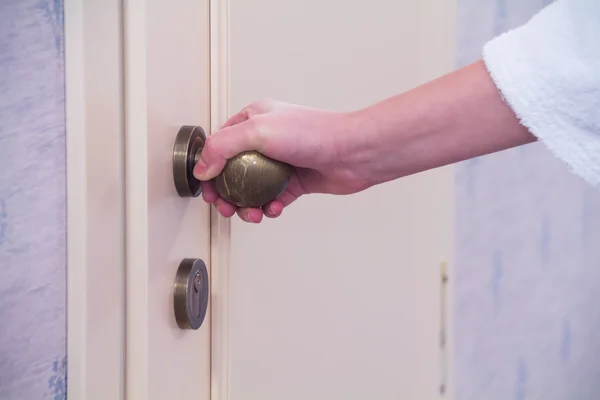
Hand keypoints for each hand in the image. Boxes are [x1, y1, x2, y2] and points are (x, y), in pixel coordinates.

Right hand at [193, 99, 369, 222]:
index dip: (209, 169)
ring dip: (247, 204)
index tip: (207, 189)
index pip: (220, 145)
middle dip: (226, 193)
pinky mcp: (294, 180)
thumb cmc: (314, 133)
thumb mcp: (257, 131)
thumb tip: (203, 168)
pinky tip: (273, 208)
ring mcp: (280, 161)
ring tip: (251, 213)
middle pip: (233, 171)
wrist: (352, 152)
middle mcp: (265, 139)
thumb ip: (223, 147)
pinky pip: (272, 198)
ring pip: (252, 188)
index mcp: (253, 119)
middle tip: (226, 207)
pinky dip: (269, 207)